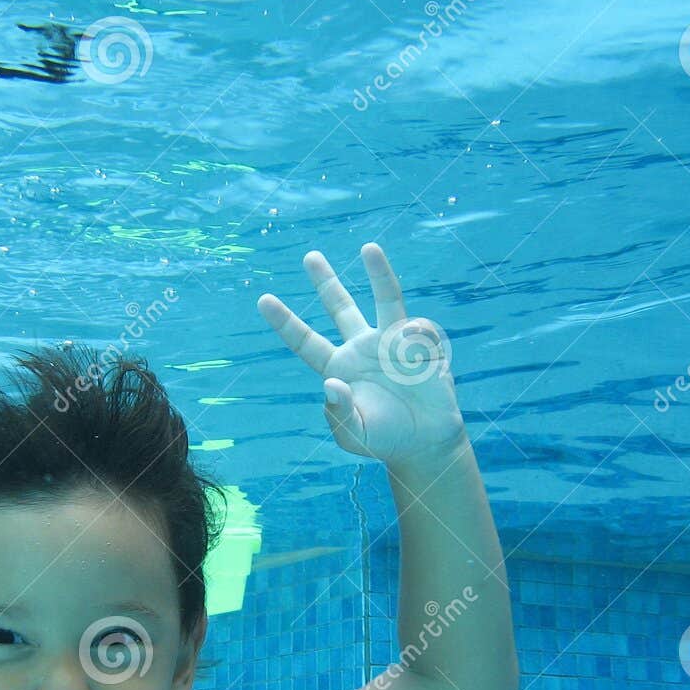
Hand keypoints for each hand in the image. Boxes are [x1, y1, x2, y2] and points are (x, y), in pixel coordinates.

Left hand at [258, 243, 464, 464]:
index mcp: (338, 368)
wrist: (426, 442)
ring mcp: (392, 343)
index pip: (306, 342)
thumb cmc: (384, 440)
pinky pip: (417, 330)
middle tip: (309, 256)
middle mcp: (362, 348)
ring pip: (385, 299)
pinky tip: (420, 368)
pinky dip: (416, 341)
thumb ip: (339, 414)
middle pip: (340, 307)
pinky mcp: (422, 345)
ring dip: (378, 273)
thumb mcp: (354, 435)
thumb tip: (331, 384)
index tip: (262, 300)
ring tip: (368, 248)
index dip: (285, 322)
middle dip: (325, 281)